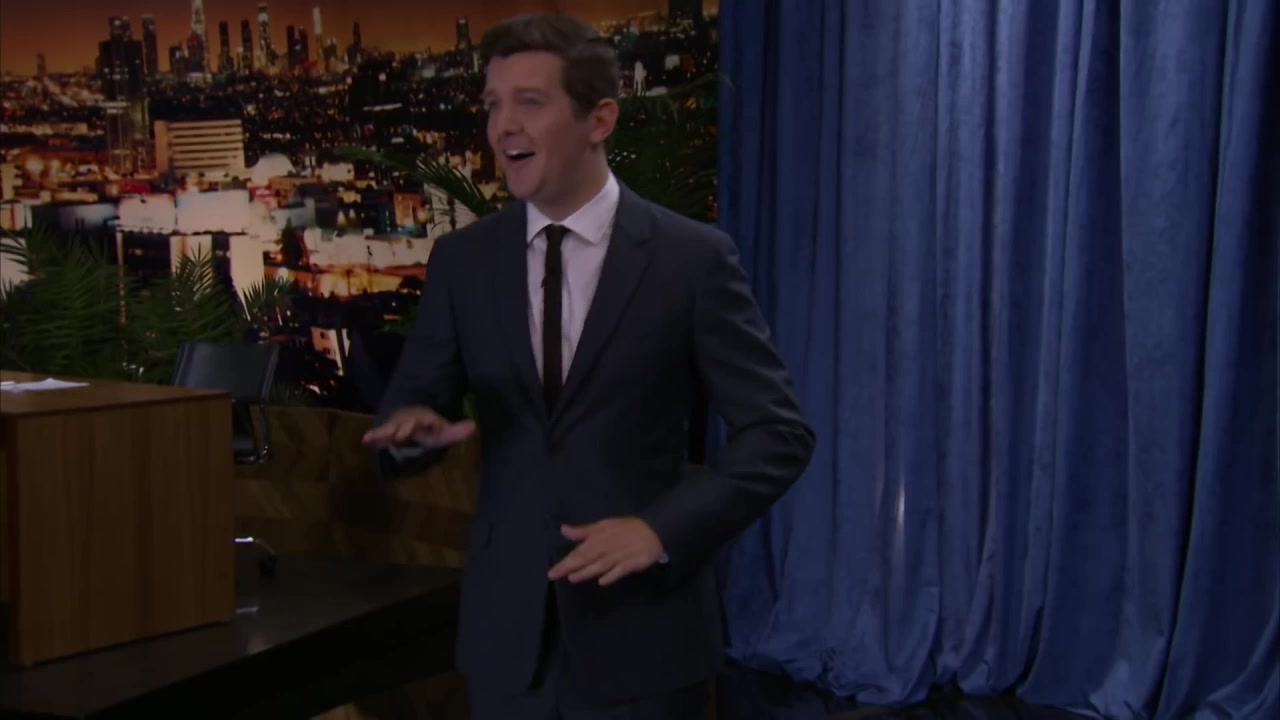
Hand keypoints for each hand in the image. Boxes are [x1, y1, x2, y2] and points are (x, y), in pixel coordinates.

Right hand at [362, 406, 475, 448]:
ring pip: (392, 427)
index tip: (431, 424)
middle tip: (400, 435)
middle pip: (408, 422)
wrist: (410, 418)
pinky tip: (366, 439)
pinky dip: (374, 435)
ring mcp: (398, 424)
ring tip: (377, 437)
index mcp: (426, 418)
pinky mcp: (387, 431)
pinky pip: (380, 433)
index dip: (430, 422)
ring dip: (386, 432)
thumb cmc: (429, 428)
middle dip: (405, 428)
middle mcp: (411, 419)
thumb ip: (457, 431)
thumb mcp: (443, 432)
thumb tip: (474, 426)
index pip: (429, 419)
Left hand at [547, 518, 664, 585]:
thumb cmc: (625, 529)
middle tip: (555, 575)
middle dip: (571, 566)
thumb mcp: (603, 525)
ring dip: (587, 571)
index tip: (552, 571)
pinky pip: (621, 569)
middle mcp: (607, 547)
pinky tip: (602, 581)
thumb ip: (583, 531)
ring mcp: (620, 556)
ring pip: (601, 564)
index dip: (566, 560)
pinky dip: (612, 575)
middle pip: (587, 557)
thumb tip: (563, 530)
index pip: (579, 551)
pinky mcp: (633, 563)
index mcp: (599, 537)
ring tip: (573, 578)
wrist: (653, 530)